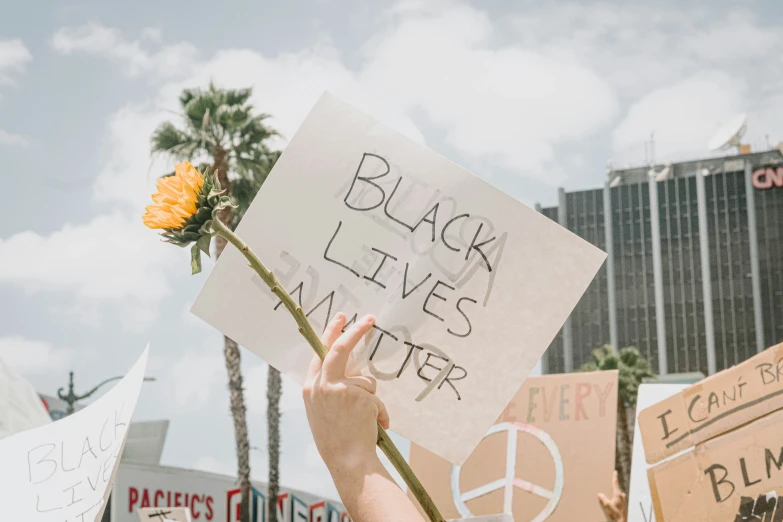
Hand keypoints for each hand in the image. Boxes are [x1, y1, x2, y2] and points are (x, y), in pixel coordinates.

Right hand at [303, 313, 389, 472]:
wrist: (347, 461)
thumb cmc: (337, 439)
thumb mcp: (322, 410)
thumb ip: (329, 388)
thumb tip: (349, 370)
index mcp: (310, 387)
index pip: (320, 352)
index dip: (330, 333)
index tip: (341, 319)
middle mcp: (321, 385)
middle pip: (340, 347)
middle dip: (356, 330)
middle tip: (369, 318)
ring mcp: (339, 389)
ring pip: (365, 380)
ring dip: (371, 398)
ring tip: (365, 419)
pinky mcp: (357, 396)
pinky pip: (376, 395)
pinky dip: (380, 410)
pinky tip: (374, 425)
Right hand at [598, 471, 626, 521]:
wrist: (622, 520)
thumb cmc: (615, 513)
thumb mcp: (607, 505)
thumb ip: (603, 499)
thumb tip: (599, 494)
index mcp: (618, 494)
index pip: (615, 483)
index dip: (615, 477)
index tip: (615, 472)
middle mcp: (622, 495)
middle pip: (616, 488)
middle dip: (612, 487)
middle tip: (608, 485)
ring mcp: (624, 500)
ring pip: (617, 494)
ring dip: (613, 493)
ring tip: (609, 495)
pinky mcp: (624, 504)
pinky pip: (619, 498)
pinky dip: (615, 497)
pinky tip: (612, 501)